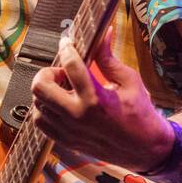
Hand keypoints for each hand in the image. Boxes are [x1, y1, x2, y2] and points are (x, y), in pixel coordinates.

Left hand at [30, 30, 173, 171]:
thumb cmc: (140, 113)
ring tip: (64, 89)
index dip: (66, 48)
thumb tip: (102, 34)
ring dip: (46, 92)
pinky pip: (40, 122)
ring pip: (37, 104)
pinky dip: (45, 110)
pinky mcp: (66, 141)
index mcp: (95, 99)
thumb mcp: (129, 81)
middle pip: (40, 86)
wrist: (144, 148)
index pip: (70, 65)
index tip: (67, 43)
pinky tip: (60, 104)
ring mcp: (69, 131)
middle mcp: (77, 116)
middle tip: (62, 72)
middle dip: (48, 72)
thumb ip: (108, 58)